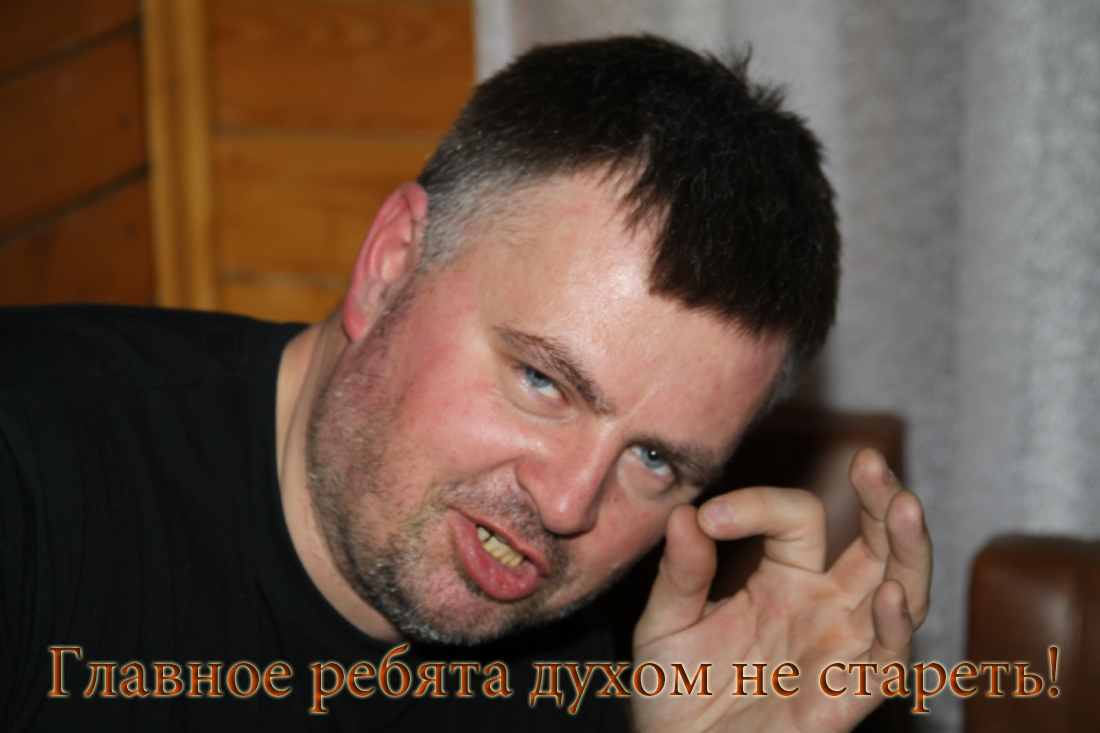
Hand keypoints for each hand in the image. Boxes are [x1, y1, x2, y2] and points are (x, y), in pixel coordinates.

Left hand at [631, 448, 931, 732]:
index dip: (757, 507)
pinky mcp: (846, 695)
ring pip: (898, 591)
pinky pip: (886, 661)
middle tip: (872, 463)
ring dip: (907, 550)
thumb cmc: (675, 689)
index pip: (796, 519)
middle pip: (873, 544)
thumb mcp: (667, 623)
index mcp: (783, 577)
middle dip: (882, 500)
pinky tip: (889, 594)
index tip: (708, 519)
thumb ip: (682, 572)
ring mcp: (839, 648)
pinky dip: (894, 628)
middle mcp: (823, 606)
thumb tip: (686, 512)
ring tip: (904, 505)